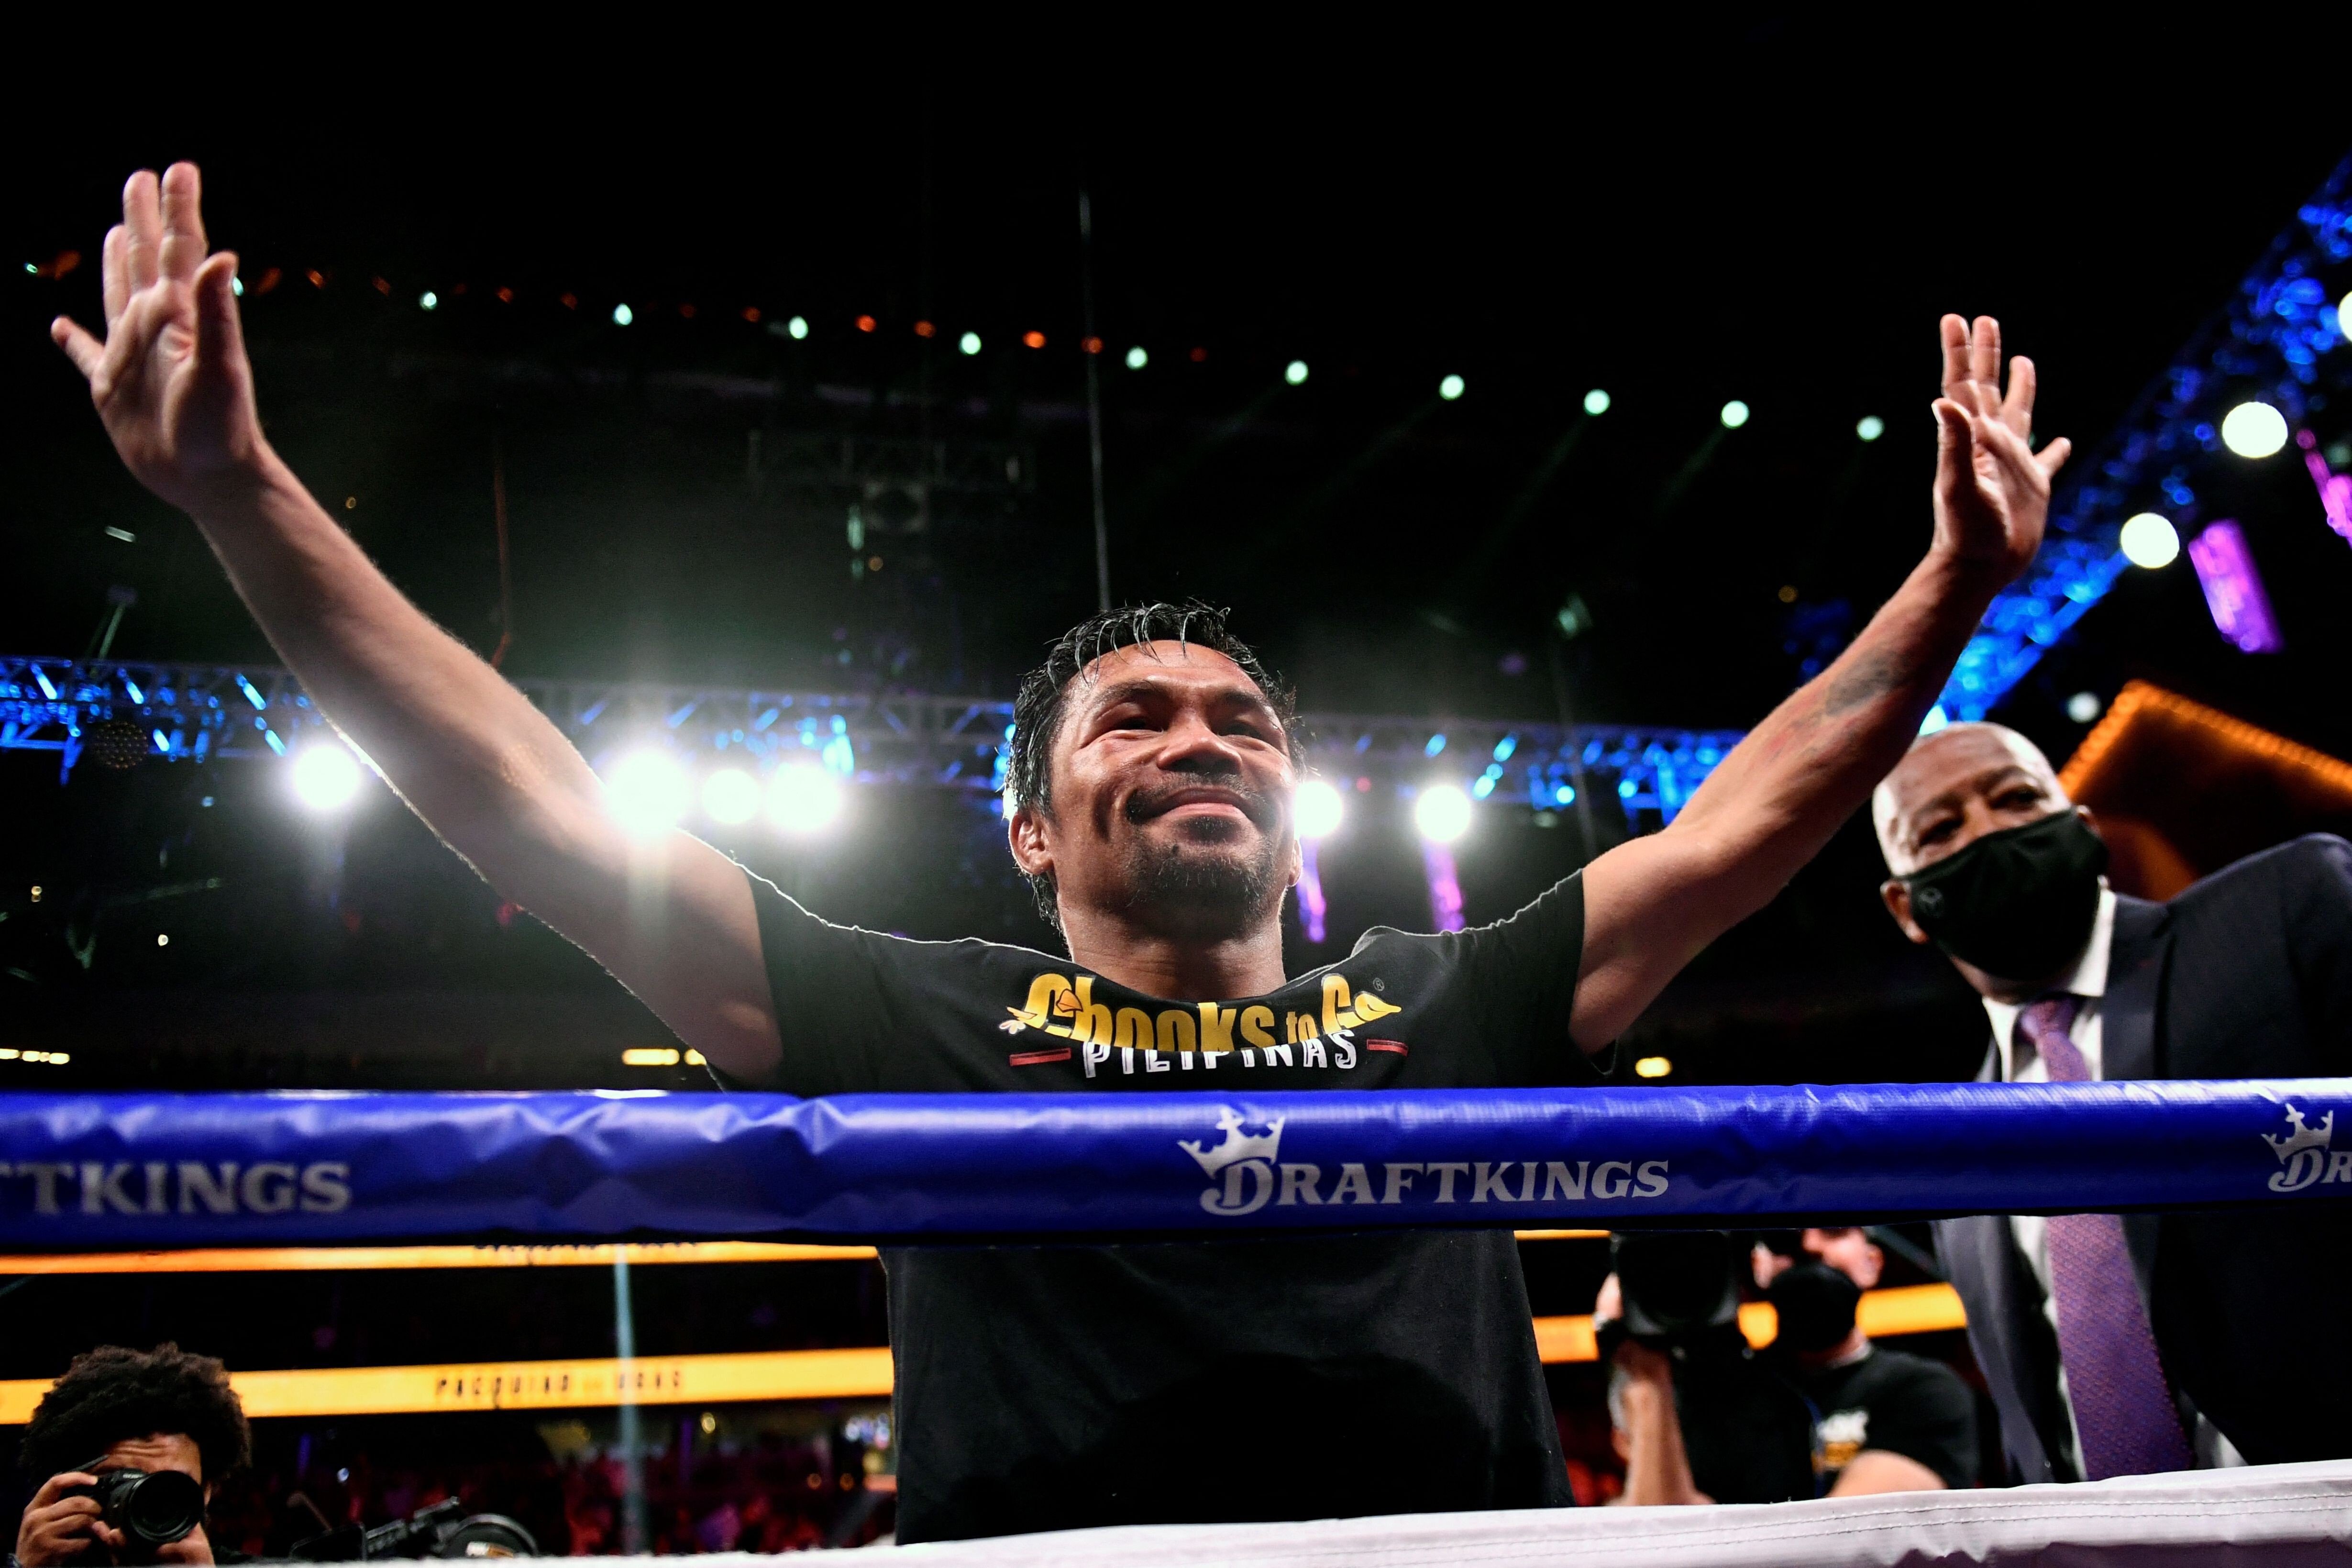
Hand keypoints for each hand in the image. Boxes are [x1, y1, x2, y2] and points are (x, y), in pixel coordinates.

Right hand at [16, 1471, 105, 1565]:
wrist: (23, 1567)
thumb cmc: (36, 1541)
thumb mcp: (39, 1520)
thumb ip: (56, 1506)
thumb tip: (87, 1491)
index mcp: (34, 1507)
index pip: (56, 1483)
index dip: (77, 1478)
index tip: (94, 1480)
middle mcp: (37, 1518)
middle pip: (76, 1502)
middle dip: (94, 1506)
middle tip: (99, 1512)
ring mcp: (42, 1534)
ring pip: (81, 1520)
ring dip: (93, 1524)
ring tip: (93, 1528)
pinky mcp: (50, 1549)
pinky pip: (81, 1541)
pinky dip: (88, 1542)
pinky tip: (85, 1544)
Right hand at [51, 164, 269, 514]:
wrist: (209, 478)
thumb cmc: (220, 427)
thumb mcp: (219, 366)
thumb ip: (218, 312)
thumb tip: (221, 255)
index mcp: (184, 317)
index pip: (179, 249)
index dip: (178, 209)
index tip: (178, 169)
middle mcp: (158, 328)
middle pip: (145, 259)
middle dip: (143, 218)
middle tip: (140, 177)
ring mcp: (133, 356)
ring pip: (118, 294)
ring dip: (114, 262)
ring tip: (110, 231)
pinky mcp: (112, 388)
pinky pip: (87, 357)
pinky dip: (74, 341)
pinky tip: (61, 327)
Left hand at [1928, 314, 2071, 582]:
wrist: (1979, 569)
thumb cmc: (1966, 531)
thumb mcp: (1959, 484)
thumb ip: (1954, 442)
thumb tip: (1943, 401)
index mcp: (1972, 438)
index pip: (1963, 385)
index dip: (1960, 352)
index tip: (1956, 318)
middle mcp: (1990, 445)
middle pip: (1988, 389)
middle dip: (1986, 354)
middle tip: (1986, 320)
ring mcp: (2012, 465)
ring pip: (2018, 415)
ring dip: (2020, 388)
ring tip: (2023, 361)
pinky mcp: (2032, 489)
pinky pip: (2047, 462)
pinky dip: (2054, 450)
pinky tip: (2062, 440)